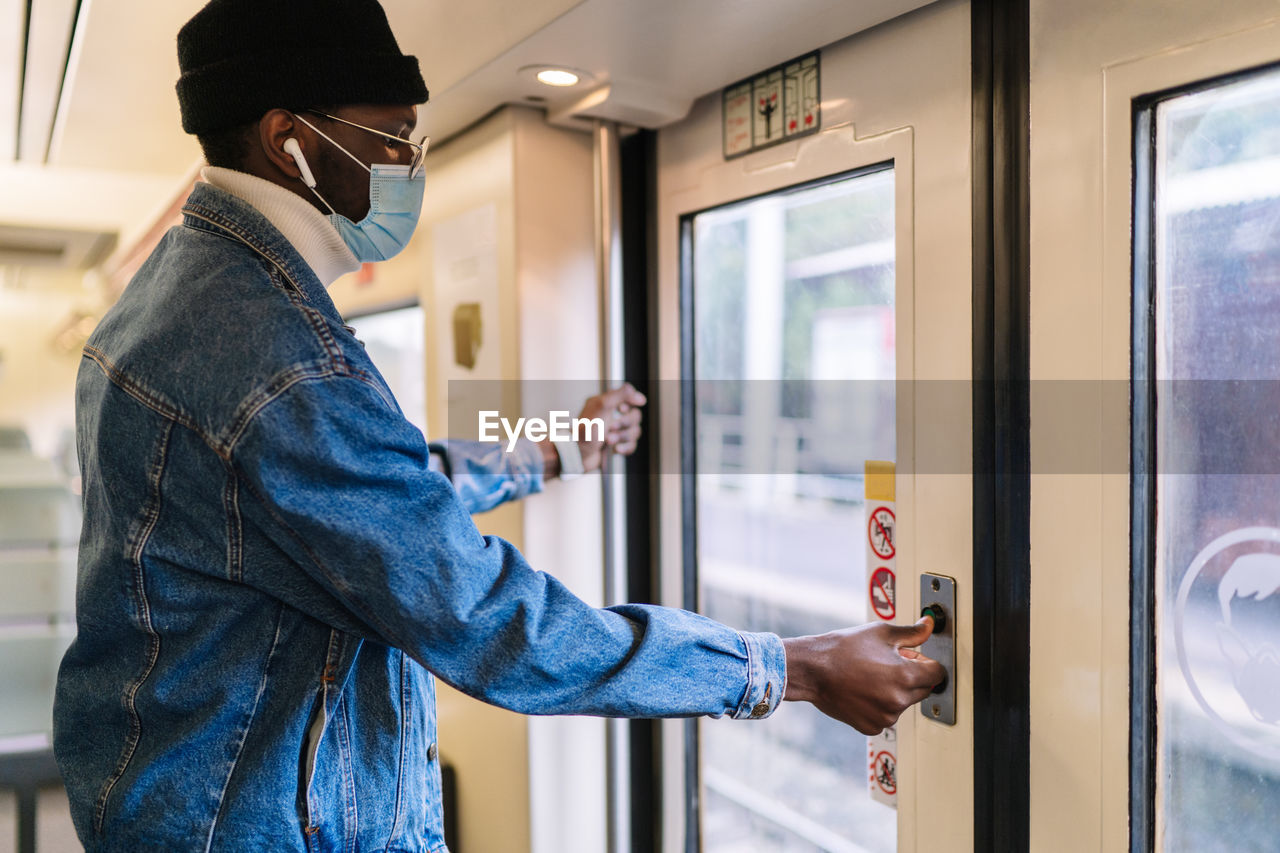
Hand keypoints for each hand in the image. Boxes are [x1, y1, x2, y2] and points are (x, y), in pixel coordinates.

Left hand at [575, 383, 645, 470]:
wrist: (578, 454)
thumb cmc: (585, 430)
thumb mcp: (601, 406)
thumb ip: (619, 394)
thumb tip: (634, 391)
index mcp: (607, 403)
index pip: (629, 397)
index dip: (630, 403)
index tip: (622, 409)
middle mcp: (612, 415)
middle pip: (635, 416)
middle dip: (624, 424)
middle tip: (611, 427)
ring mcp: (616, 431)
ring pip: (635, 431)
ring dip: (622, 437)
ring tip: (608, 440)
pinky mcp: (618, 444)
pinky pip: (632, 445)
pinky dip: (625, 448)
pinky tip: (615, 449)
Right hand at [782, 617, 945, 733]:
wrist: (813, 670)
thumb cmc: (843, 649)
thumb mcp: (881, 633)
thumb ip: (912, 633)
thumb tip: (929, 625)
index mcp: (906, 676)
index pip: (937, 674)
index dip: (927, 663)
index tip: (915, 658)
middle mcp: (898, 701)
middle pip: (923, 689)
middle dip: (912, 676)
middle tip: (887, 663)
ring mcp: (885, 717)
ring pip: (904, 703)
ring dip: (896, 691)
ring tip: (870, 676)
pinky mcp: (872, 727)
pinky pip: (886, 715)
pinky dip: (880, 705)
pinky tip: (863, 690)